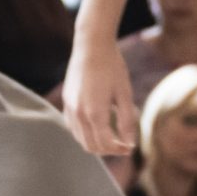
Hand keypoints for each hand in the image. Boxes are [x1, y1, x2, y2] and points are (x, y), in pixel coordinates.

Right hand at [65, 36, 139, 156]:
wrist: (92, 45)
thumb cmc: (113, 67)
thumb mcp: (125, 94)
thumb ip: (127, 121)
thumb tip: (130, 143)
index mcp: (95, 112)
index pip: (105, 144)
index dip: (119, 150)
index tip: (130, 147)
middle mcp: (79, 113)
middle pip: (91, 146)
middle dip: (108, 150)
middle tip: (122, 145)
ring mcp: (69, 107)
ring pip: (79, 138)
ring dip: (95, 143)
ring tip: (111, 137)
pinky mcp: (66, 101)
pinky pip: (72, 126)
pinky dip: (84, 133)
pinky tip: (96, 126)